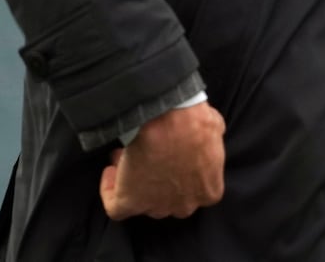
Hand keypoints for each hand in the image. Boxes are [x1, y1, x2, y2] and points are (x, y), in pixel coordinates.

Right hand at [99, 102, 225, 219]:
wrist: (166, 117)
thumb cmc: (193, 120)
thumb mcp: (215, 127)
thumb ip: (210, 141)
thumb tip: (202, 136)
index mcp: (209, 190)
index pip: (195, 190)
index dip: (181, 171)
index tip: (170, 154)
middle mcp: (184, 205)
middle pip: (169, 199)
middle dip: (158, 178)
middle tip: (148, 155)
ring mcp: (156, 207)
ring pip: (143, 202)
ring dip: (134, 180)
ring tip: (125, 155)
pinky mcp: (130, 203)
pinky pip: (115, 207)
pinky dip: (110, 191)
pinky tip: (110, 171)